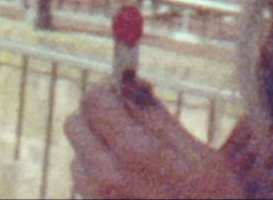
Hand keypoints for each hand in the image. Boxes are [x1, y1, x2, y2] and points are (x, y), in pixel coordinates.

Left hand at [64, 80, 242, 198]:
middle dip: (97, 114)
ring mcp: (97, 199)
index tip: (125, 89)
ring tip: (134, 156)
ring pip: (77, 152)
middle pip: (75, 123)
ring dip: (97, 144)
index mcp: (134, 152)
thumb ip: (157, 117)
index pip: (95, 100)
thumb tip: (130, 84)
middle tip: (128, 119)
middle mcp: (105, 176)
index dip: (108, 88)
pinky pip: (83, 180)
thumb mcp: (198, 154)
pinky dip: (98, 170)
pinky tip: (129, 180)